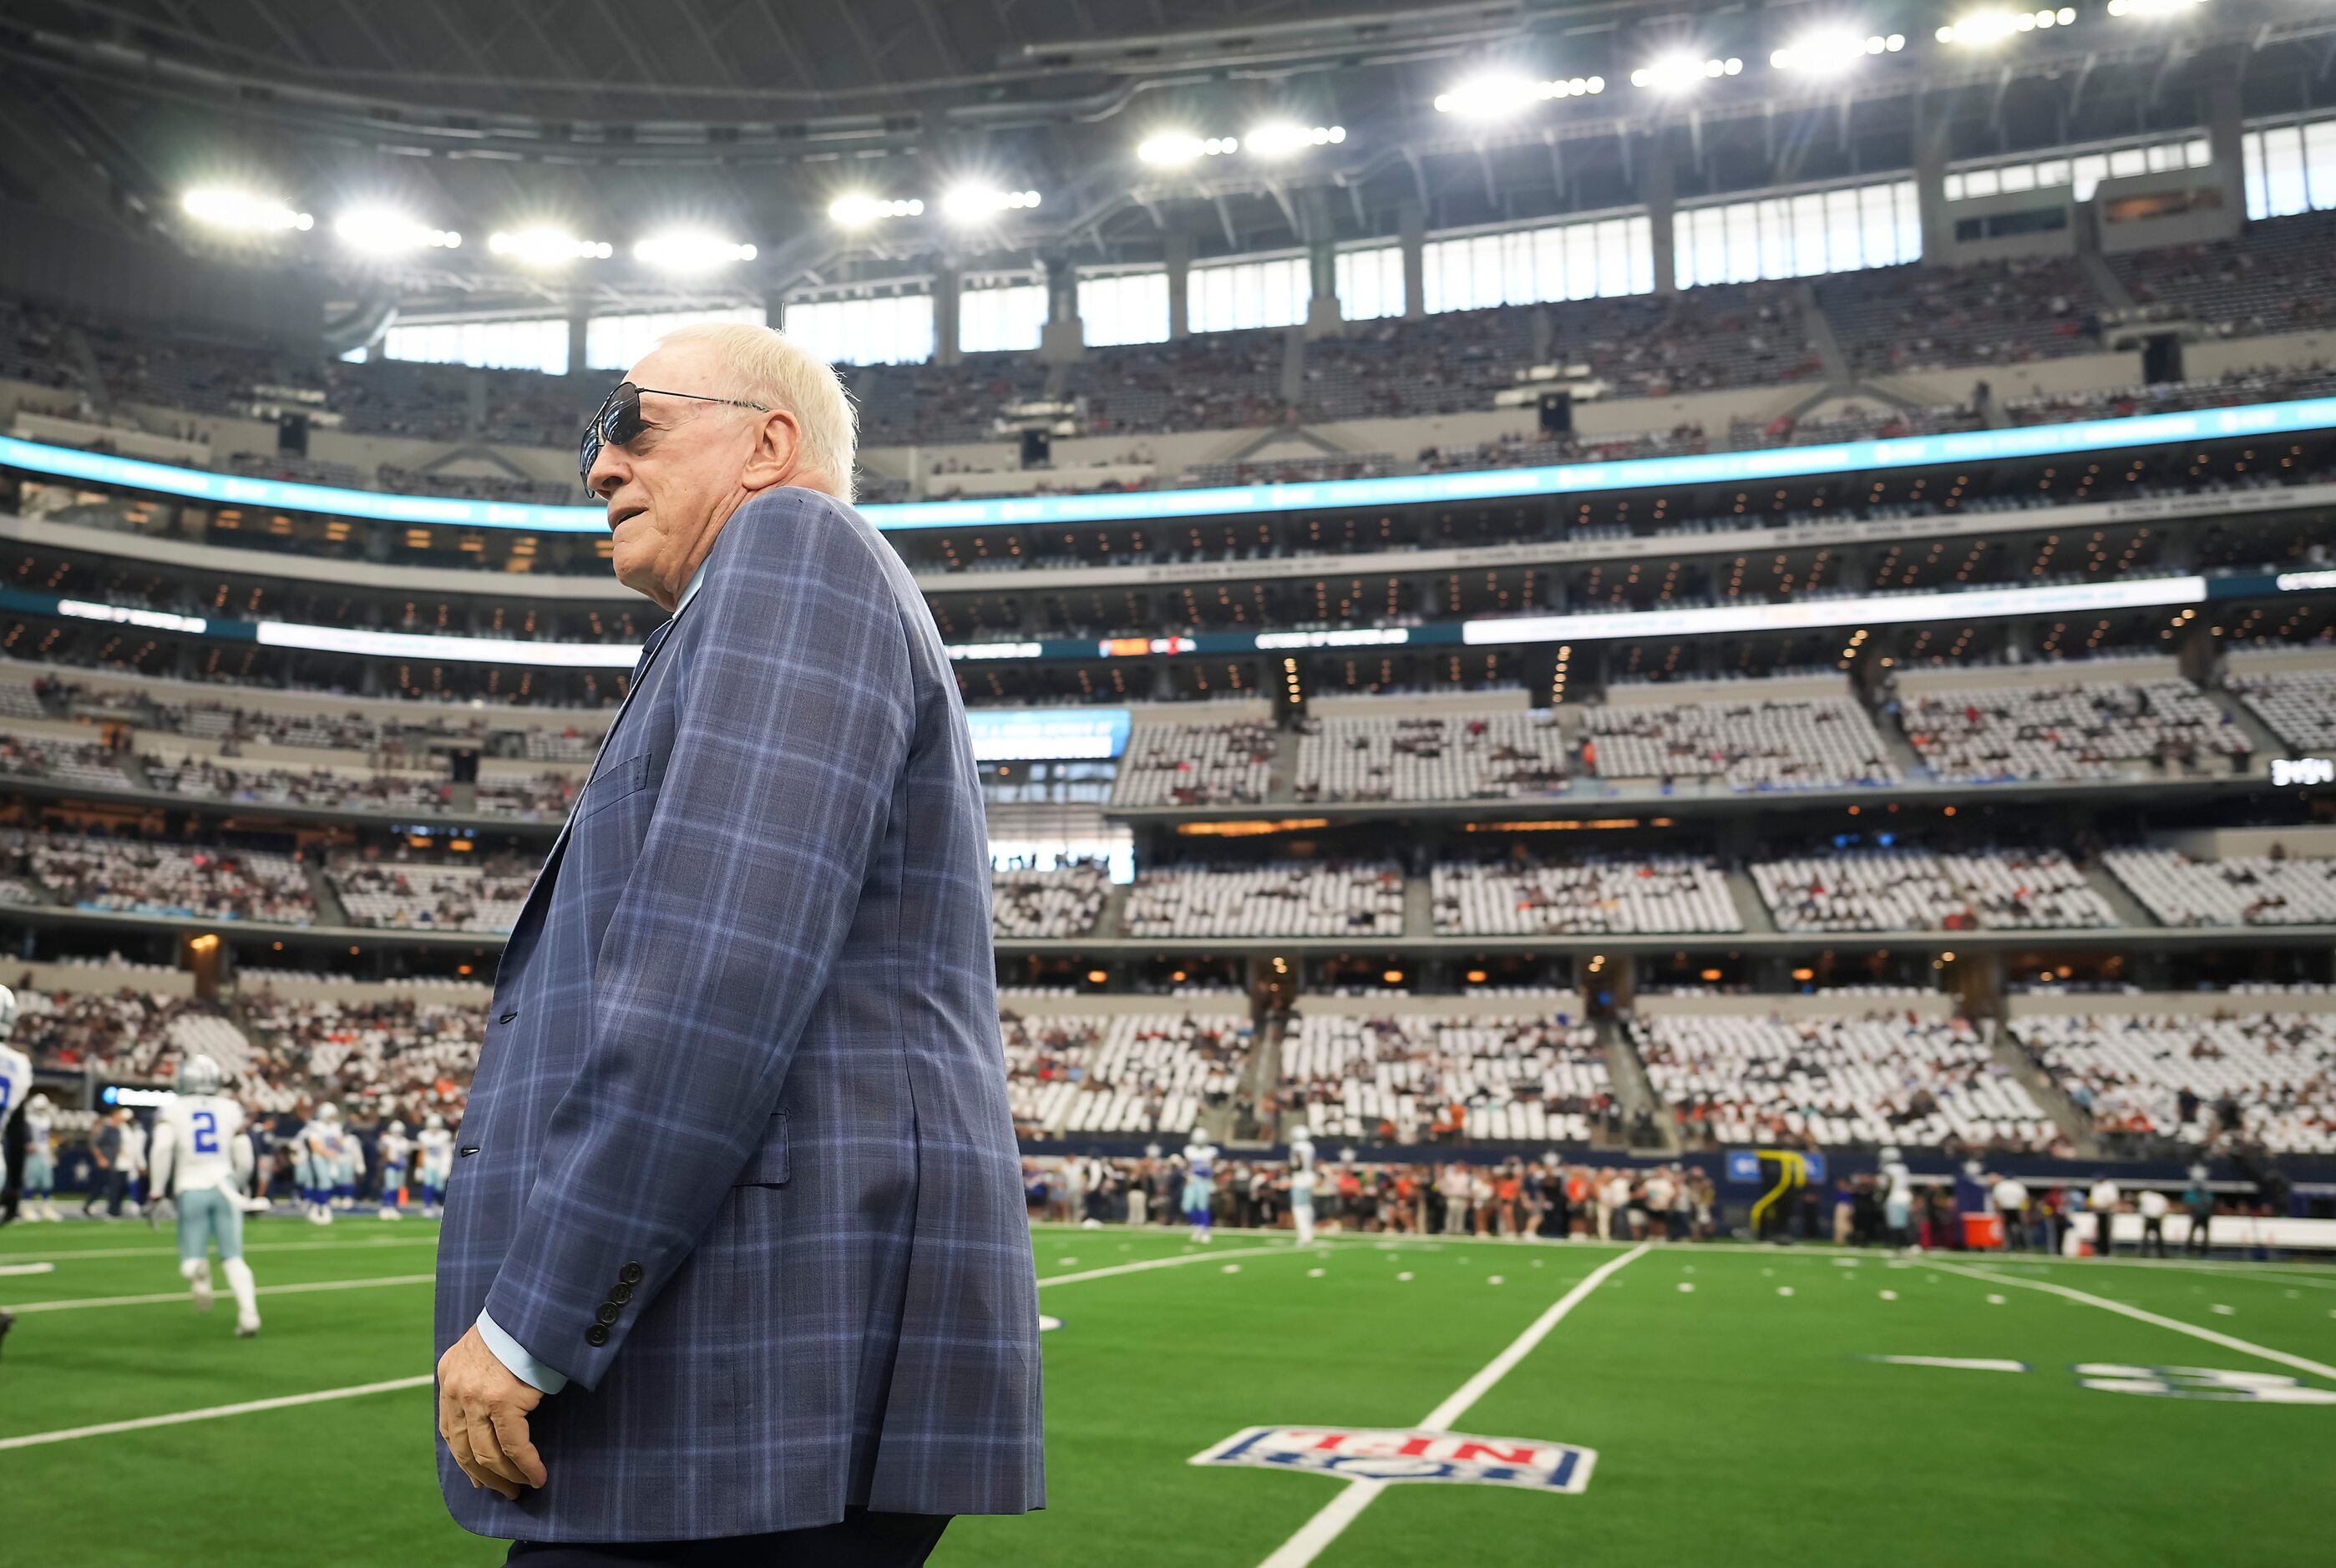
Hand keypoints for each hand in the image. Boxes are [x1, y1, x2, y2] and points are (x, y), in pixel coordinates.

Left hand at [436, 1323, 546, 1499]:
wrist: (532, 1305)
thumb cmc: (518, 1326)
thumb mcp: (485, 1349)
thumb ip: (479, 1375)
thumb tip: (490, 1410)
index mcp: (449, 1374)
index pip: (449, 1429)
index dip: (464, 1458)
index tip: (478, 1476)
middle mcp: (456, 1389)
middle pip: (463, 1448)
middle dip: (484, 1475)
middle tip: (503, 1490)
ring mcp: (477, 1397)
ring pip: (486, 1453)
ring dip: (505, 1476)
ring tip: (521, 1488)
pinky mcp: (501, 1401)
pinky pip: (513, 1445)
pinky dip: (526, 1465)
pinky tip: (537, 1476)